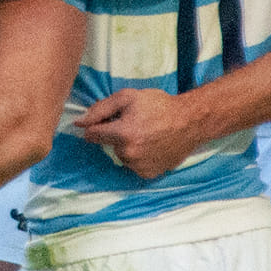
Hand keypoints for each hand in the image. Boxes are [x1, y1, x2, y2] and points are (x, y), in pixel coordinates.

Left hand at [73, 89, 202, 177]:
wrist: (190, 121)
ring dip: (128, 147)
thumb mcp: (128, 97)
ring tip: (146, 134)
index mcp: (122, 134)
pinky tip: (151, 146)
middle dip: (116, 135)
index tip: (107, 122)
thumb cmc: (159, 105)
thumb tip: (80, 122)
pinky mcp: (149, 174)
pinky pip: (134, 165)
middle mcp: (129, 154)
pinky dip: (139, 157)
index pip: (93, 135)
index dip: (97, 126)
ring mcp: (140, 166)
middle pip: (109, 145)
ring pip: (122, 156)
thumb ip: (101, 109)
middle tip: (135, 124)